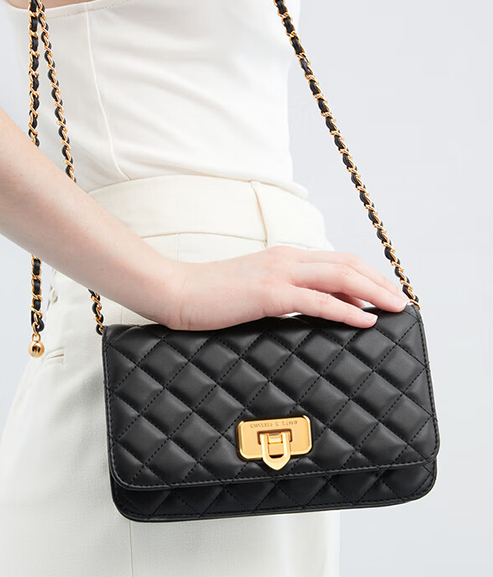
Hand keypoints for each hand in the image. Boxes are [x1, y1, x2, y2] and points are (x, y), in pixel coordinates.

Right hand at [160, 246, 409, 330]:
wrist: (176, 291)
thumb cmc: (208, 296)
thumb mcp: (252, 291)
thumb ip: (282, 295)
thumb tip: (310, 311)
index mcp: (283, 257)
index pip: (335, 260)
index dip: (366, 273)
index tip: (384, 290)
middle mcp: (286, 259)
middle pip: (346, 263)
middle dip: (379, 281)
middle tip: (400, 300)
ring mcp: (279, 273)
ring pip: (340, 277)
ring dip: (373, 291)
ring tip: (393, 307)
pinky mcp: (270, 294)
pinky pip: (318, 301)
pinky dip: (346, 310)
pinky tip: (364, 320)